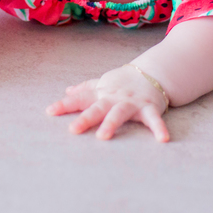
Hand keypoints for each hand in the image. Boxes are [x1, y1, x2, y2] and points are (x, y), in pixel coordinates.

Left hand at [46, 66, 169, 141]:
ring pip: (120, 113)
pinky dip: (158, 128)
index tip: (49, 111)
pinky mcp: (149, 108)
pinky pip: (154, 119)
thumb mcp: (103, 83)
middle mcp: (114, 97)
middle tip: (73, 130)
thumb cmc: (124, 82)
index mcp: (102, 93)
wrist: (152, 73)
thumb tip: (66, 91)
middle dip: (86, 118)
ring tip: (103, 136)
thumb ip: (85, 88)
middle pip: (98, 107)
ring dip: (112, 123)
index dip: (65, 105)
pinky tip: (162, 139)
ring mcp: (132, 102)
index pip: (80, 99)